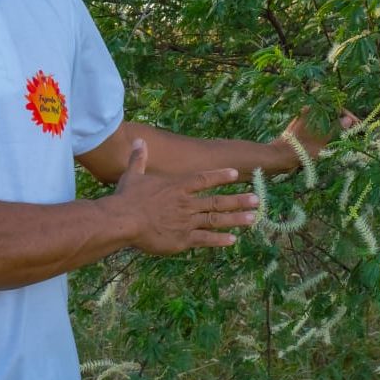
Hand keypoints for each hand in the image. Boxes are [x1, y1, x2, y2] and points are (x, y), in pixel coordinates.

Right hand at [109, 139, 258, 254]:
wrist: (123, 221)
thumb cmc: (126, 198)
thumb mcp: (132, 175)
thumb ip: (139, 158)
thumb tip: (138, 140)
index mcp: (177, 186)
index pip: (203, 179)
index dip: (220, 176)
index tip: (235, 174)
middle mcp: (187, 203)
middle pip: (218, 201)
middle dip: (238, 200)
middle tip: (256, 199)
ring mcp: (187, 222)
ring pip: (216, 219)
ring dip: (236, 219)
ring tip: (252, 218)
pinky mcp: (183, 239)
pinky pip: (205, 239)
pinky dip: (219, 240)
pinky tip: (232, 239)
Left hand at [270, 107, 359, 172]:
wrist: (280, 157)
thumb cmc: (302, 147)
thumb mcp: (323, 138)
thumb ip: (336, 127)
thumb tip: (349, 119)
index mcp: (314, 110)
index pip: (336, 108)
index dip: (349, 116)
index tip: (358, 125)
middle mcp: (309, 113)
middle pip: (332, 115)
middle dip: (344, 123)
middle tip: (355, 132)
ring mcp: (306, 122)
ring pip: (325, 123)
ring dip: (336, 130)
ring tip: (347, 138)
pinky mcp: (302, 131)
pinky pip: (319, 130)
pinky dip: (327, 135)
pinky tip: (333, 143)